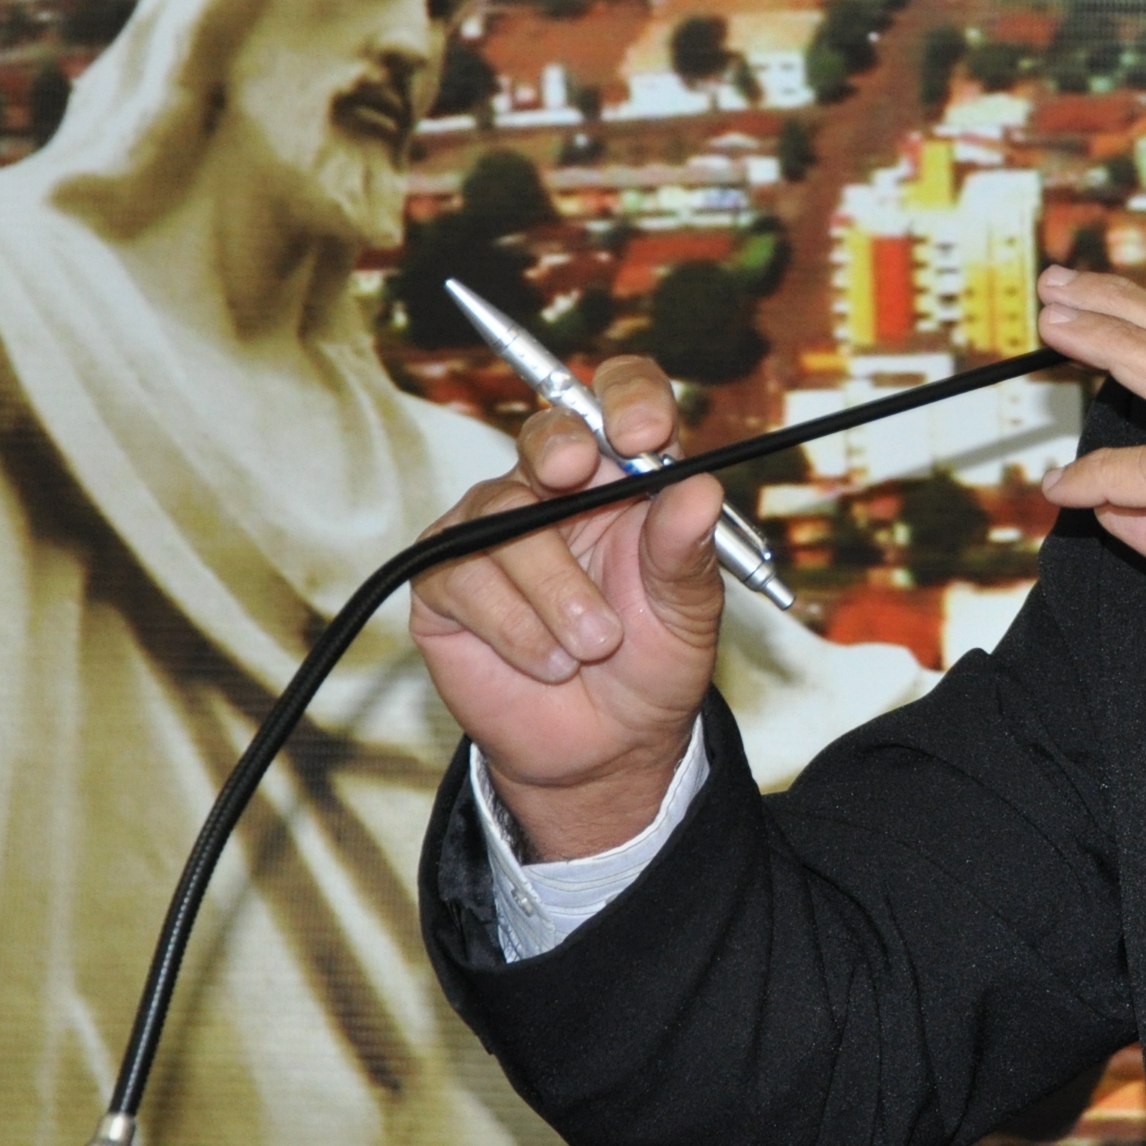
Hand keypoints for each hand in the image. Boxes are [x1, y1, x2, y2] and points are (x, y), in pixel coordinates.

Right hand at [410, 356, 725, 859]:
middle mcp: (555, 489)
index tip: (644, 432)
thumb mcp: (687, 612)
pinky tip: (548, 662)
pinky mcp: (445, 580)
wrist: (607, 747)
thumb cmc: (651, 663)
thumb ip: (687, 552)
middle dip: (560, 447)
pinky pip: (465, 575)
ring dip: (556, 588)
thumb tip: (699, 490)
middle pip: (547, 431)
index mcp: (626, 478)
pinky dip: (516, 627)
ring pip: (506, 515)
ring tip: (595, 646)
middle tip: (574, 474)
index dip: (628, 398)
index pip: (622, 399)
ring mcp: (494, 529)